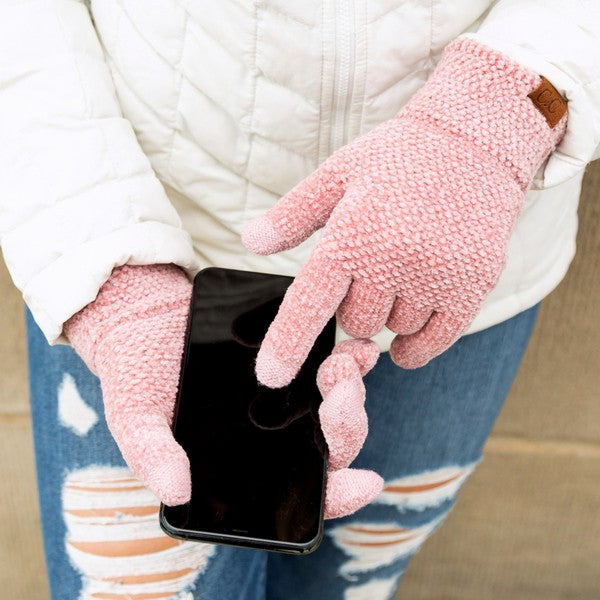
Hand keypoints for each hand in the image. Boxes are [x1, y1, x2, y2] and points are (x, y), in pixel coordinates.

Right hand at [64, 264, 383, 516]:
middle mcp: (272, 437)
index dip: (336, 497)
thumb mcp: (135, 417)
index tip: (364, 482)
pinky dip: (352, 360)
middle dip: (345, 426)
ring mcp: (287, 398)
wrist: (146, 317)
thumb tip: (177, 491)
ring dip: (350, 391)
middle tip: (339, 392)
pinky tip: (356, 348)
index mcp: (242, 464)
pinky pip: (330, 366)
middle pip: (329, 447)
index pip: (298, 496)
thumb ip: (152, 455)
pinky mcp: (293, 360)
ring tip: (342, 364)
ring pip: (339, 409)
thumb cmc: (140, 375)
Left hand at [242, 38, 565, 387]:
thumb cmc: (396, 158)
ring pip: (394, 331)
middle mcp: (392, 259)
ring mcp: (436, 275)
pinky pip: (434, 341)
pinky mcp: (473, 286)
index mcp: (350, 234)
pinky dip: (417, 344)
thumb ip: (292, 215)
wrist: (474, 141)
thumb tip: (250, 242)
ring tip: (405, 269)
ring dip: (391, 313)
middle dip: (355, 306)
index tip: (270, 377)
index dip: (287, 344)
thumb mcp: (337, 174)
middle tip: (372, 268)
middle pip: (355, 324)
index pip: (310, 303)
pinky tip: (412, 324)